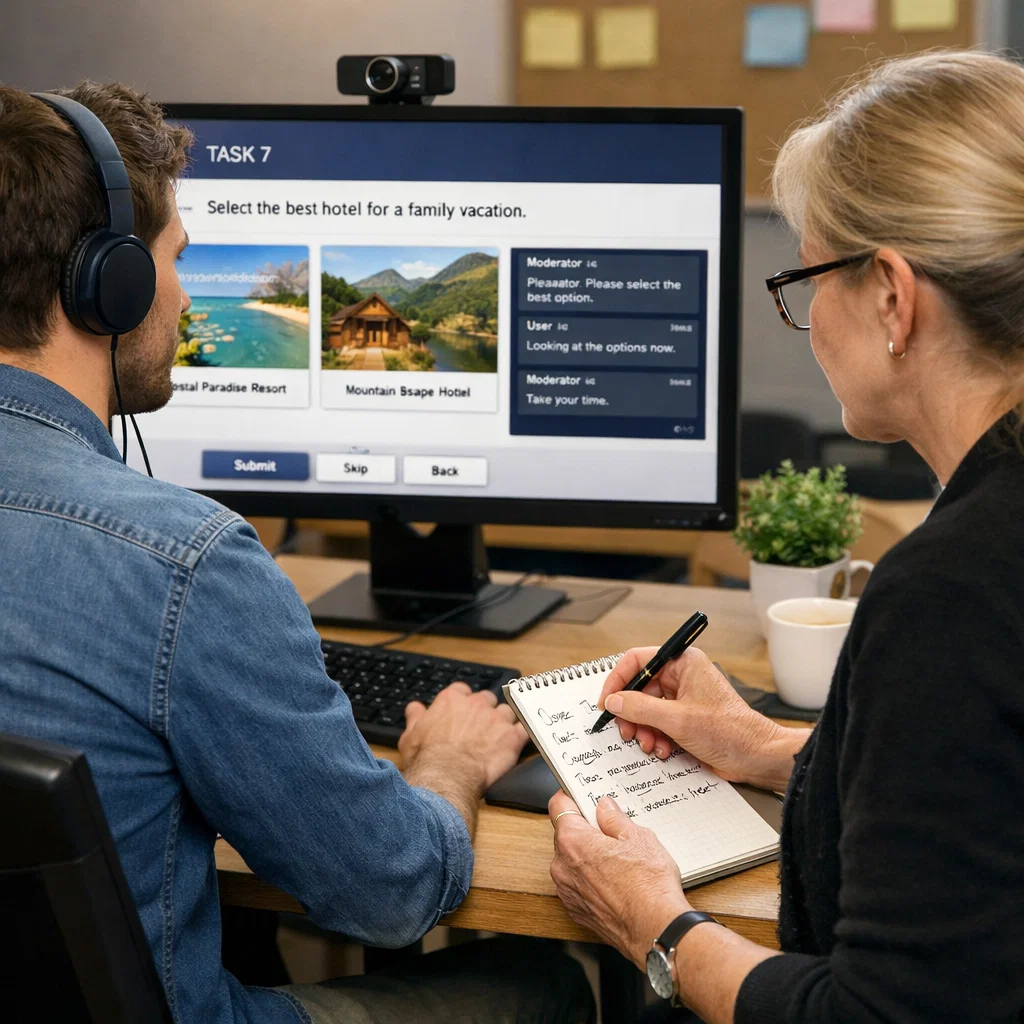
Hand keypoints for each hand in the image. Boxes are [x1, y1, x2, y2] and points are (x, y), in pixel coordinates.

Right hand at [399, 683, 527, 792]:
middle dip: (485, 710)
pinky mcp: (512, 737)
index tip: (462, 712)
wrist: (447, 777)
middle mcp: (476, 704)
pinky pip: (524, 729)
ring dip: (503, 723)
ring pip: (506, 712)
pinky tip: (519, 741)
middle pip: (487, 699)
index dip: (463, 702)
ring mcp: (496, 719)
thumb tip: (415, 708)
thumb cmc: (427, 759)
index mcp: (451, 700)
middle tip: (480, 728)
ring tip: (498, 738)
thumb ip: (416, 717)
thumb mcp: (410, 735)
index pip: (462, 690)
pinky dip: (522, 734)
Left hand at [549, 790, 689, 969]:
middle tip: (610, 829)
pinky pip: (579, 887)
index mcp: (573, 841)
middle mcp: (562, 867)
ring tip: (619, 859)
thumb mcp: (638, 837)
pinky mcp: (577, 912)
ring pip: (572, 863)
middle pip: (565, 835)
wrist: (656, 930)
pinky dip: (592, 882)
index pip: (558, 806)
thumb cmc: (648, 885)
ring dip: (588, 858)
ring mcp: (568, 892)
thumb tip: (604, 807)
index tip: (580, 795)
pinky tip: (617, 882)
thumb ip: (615, 818)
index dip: (570, 797)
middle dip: (585, 830)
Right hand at [599, 646, 783, 784]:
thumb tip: (614, 702)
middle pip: (639, 688)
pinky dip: (654, 737)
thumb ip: (640, 708)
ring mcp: (683, 699)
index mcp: (684, 663)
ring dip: (643, 728)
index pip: (638, 660)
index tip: (607, 702)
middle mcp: (682, 676)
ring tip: (648, 743)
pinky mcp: (685, 719)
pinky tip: (662, 749)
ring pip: (646, 709)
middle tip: (626, 730)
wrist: (756, 757)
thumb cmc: (731, 731)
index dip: (618, 681)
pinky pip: (657, 723)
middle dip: (631, 712)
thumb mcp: (678, 719)